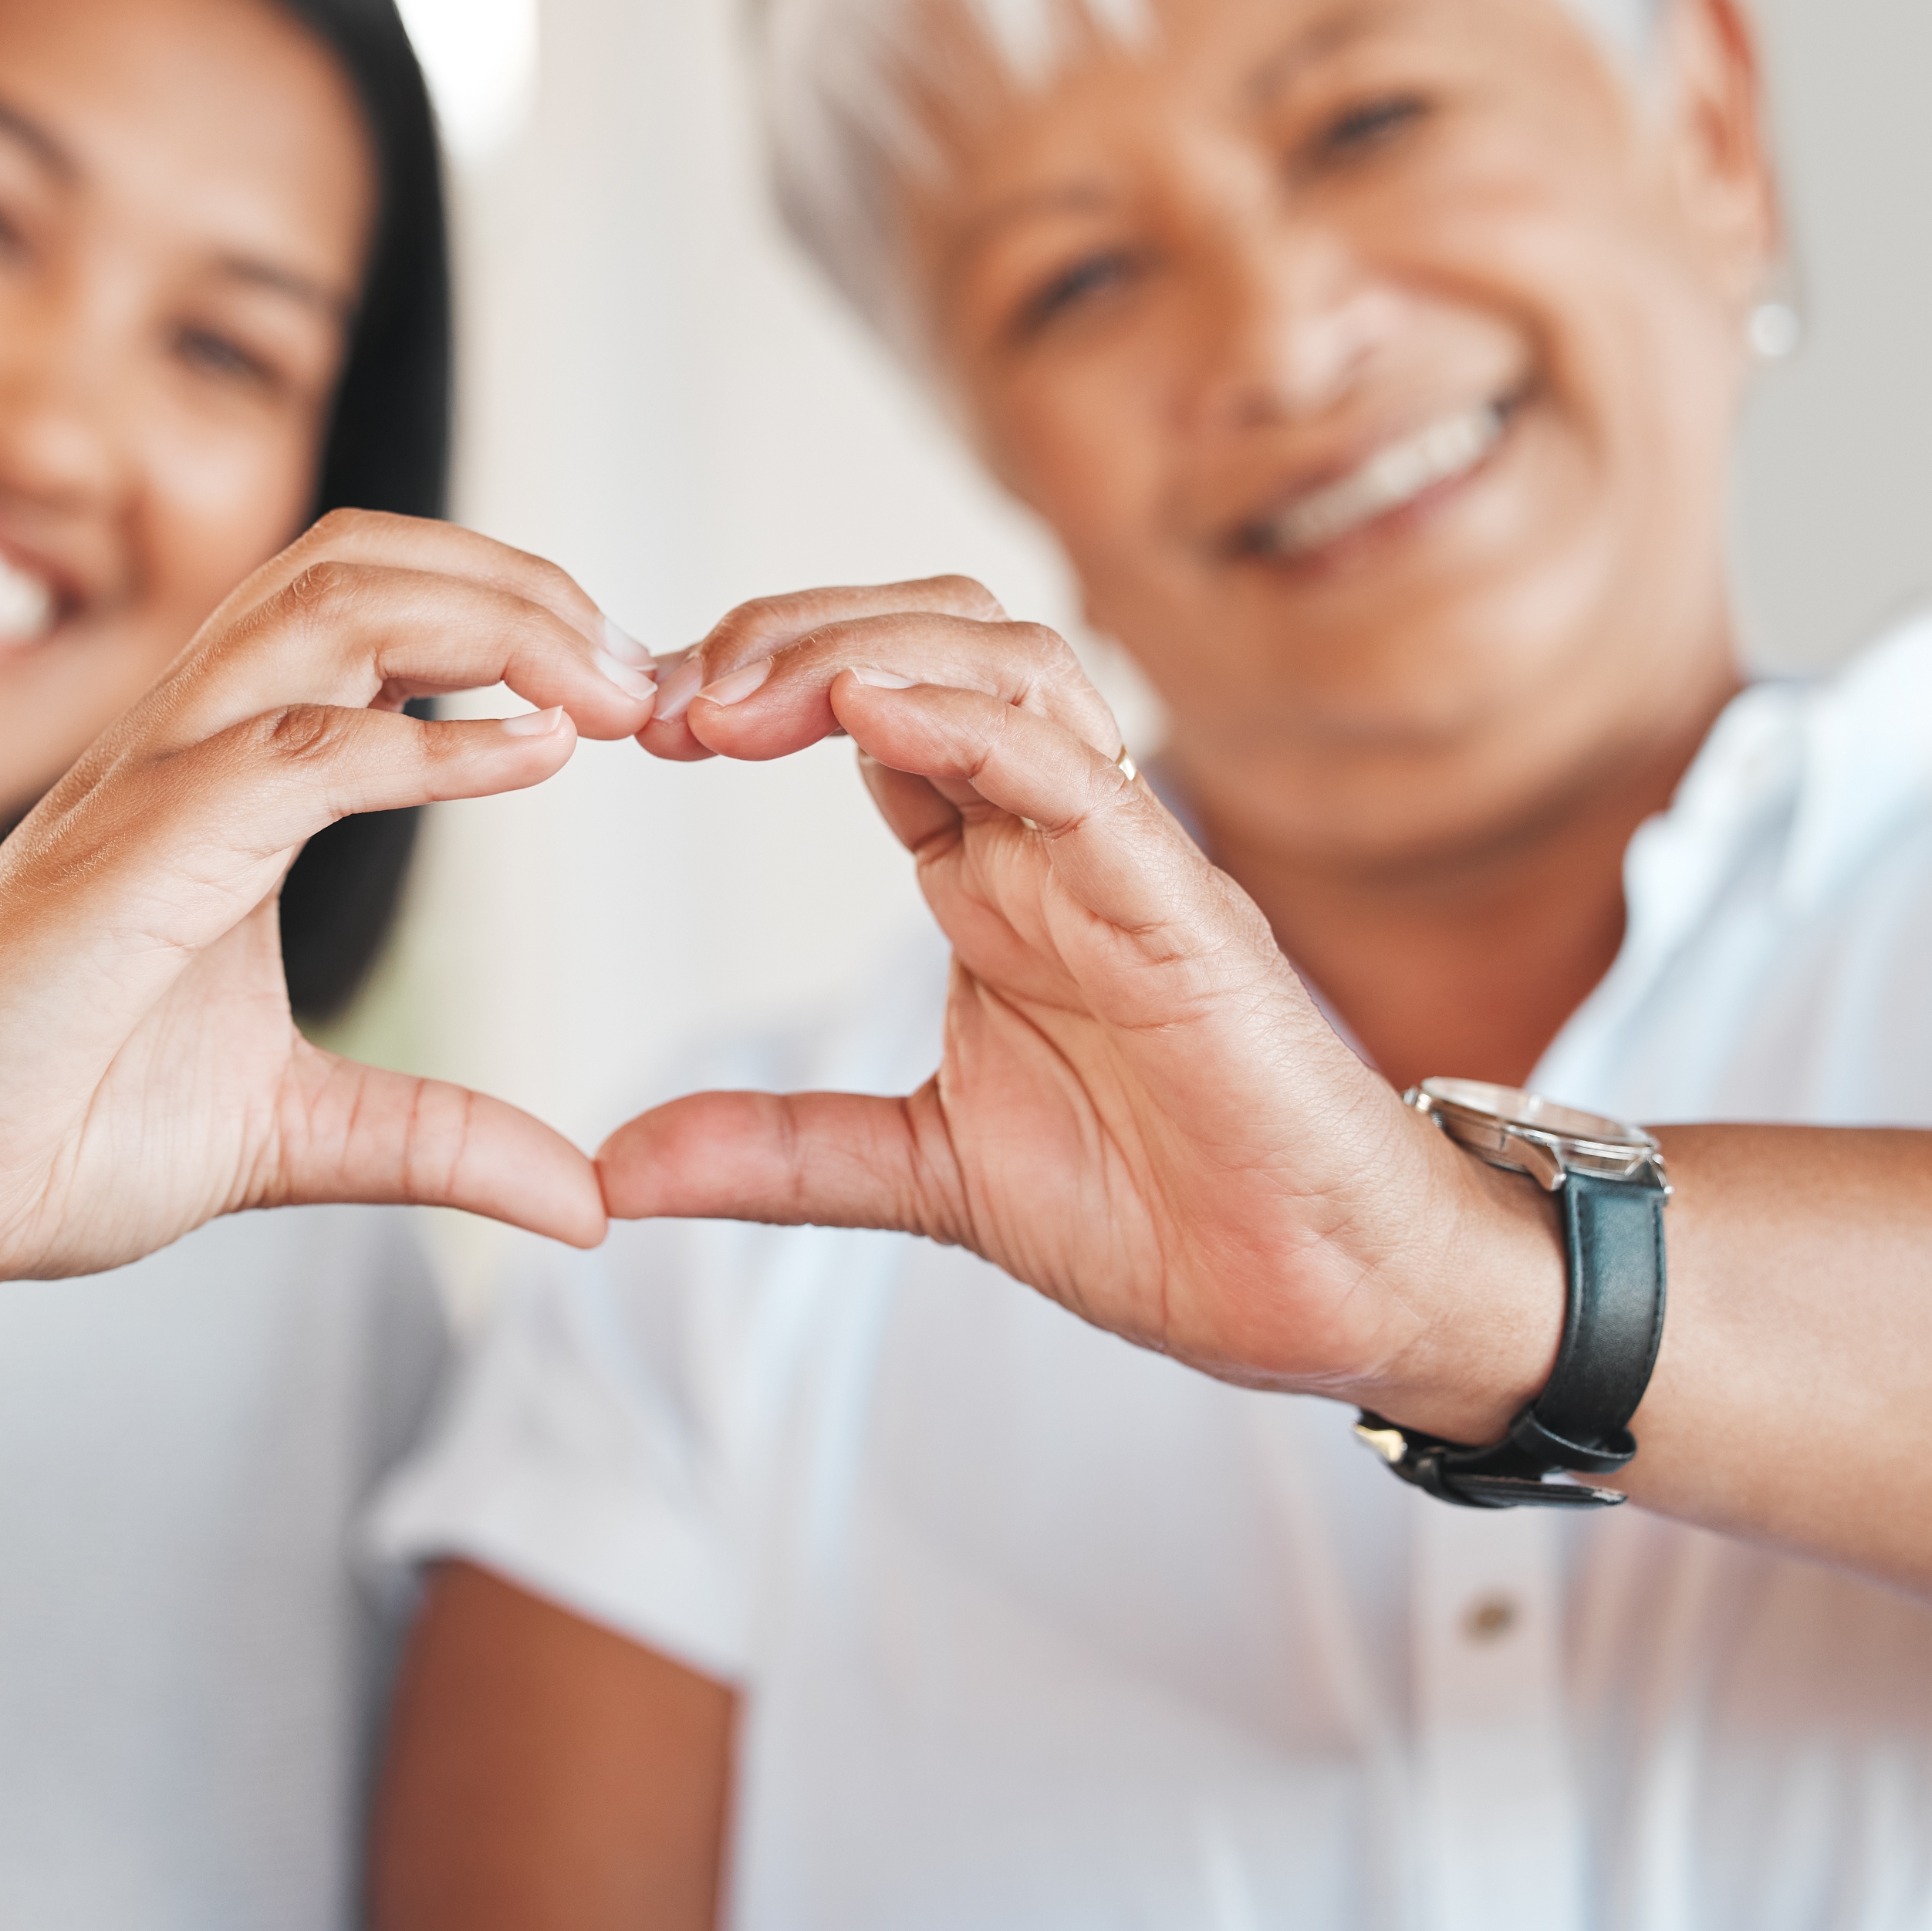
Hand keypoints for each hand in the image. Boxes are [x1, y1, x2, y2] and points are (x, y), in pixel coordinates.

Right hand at [0, 512, 660, 1550]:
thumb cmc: (48, 1140)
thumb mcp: (298, 1136)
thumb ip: (439, 1142)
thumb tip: (587, 1200)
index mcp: (212, 782)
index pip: (365, 614)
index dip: (506, 621)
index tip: (628, 694)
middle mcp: (177, 750)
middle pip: (358, 563)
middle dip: (519, 585)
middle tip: (646, 669)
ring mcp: (145, 788)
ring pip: (326, 608)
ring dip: (492, 625)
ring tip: (610, 687)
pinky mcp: (127, 858)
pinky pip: (296, 751)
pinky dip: (430, 740)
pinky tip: (534, 755)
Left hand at [606, 578, 1560, 1435]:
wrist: (1314, 1295)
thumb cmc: (1161, 1212)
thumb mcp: (919, 1174)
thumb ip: (776, 1153)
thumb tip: (617, 1169)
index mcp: (993, 877)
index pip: (870, 710)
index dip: (754, 690)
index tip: (641, 724)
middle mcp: (1051, 838)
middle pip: (927, 643)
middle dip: (789, 635)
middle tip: (666, 692)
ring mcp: (1118, 858)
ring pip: (1002, 664)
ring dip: (858, 650)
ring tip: (736, 691)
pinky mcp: (1177, 905)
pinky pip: (1074, 772)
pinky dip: (970, 721)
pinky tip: (865, 707)